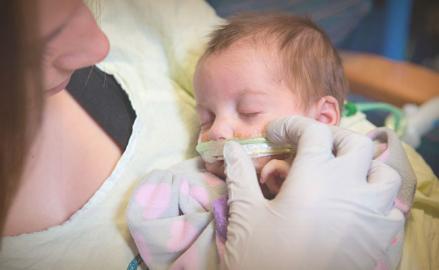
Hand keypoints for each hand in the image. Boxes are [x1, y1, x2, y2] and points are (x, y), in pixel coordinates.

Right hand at [222, 116, 403, 269]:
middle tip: (310, 148)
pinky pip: (391, 208)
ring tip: (341, 175)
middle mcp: (351, 188)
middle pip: (356, 143)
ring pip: (384, 173)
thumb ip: (240, 175)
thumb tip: (232, 149)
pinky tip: (354, 208)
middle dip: (332, 138)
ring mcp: (371, 214)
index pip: (313, 132)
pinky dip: (376, 199)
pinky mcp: (380, 240)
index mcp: (315, 177)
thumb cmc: (264, 258)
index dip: (292, 125)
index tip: (274, 134)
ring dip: (364, 166)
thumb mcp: (246, 215)